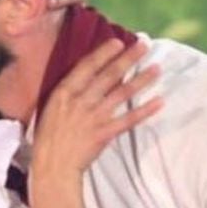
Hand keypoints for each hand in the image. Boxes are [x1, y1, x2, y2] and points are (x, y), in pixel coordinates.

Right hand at [33, 39, 161, 180]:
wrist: (52, 165)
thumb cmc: (48, 137)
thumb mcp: (51, 107)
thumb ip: (68, 92)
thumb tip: (87, 78)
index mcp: (64, 92)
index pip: (88, 66)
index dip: (104, 53)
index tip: (119, 42)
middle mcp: (81, 101)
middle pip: (109, 75)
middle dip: (128, 58)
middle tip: (144, 45)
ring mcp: (94, 117)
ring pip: (121, 94)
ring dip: (141, 80)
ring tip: (157, 68)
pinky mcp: (104, 133)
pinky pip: (128, 120)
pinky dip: (144, 111)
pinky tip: (159, 102)